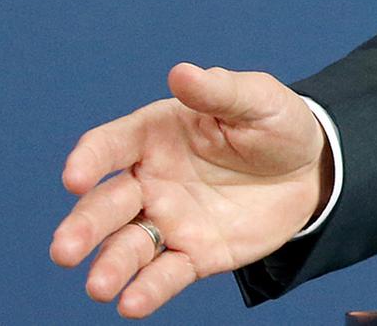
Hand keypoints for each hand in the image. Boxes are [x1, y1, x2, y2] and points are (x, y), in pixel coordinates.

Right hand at [49, 63, 329, 317]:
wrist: (311, 170)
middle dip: (83, 226)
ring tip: (100, 287)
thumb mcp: (256, 99)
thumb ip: (219, 91)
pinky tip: (132, 304)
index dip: (88, 160)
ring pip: (127, 246)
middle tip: (65, 250)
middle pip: (106, 204)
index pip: (109, 146)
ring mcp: (168, 220)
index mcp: (154, 135)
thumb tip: (181, 73)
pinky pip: (166, 274)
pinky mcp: (194, 254)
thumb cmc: (274, 125)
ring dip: (109, 266)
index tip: (75, 178)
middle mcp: (149, 181)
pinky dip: (148, 290)